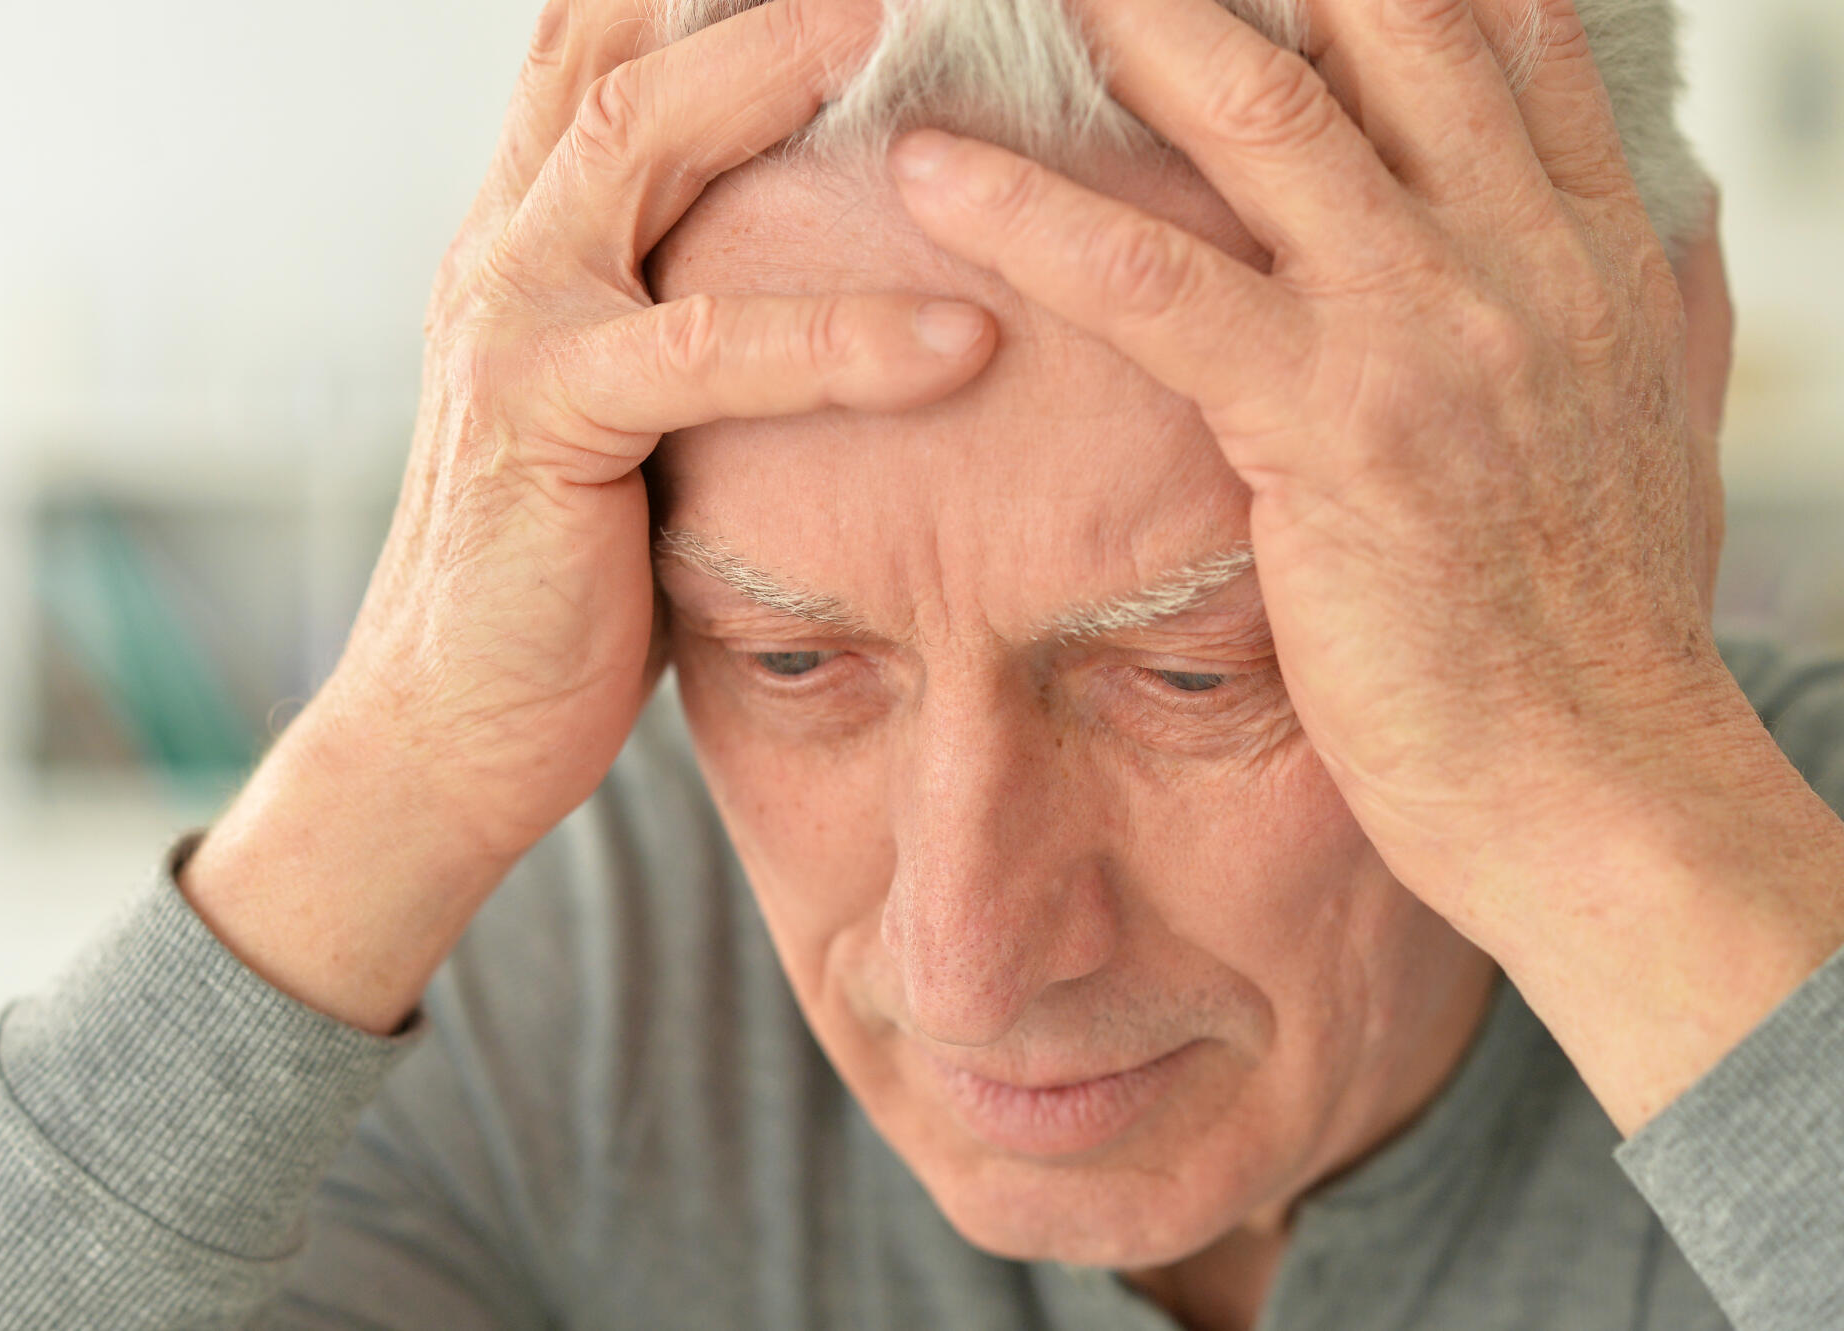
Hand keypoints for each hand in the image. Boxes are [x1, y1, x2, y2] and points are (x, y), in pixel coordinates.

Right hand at [181, 0, 995, 1032]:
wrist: (454, 723)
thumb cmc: (576, 568)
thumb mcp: (638, 404)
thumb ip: (696, 306)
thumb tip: (838, 257)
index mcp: (536, 225)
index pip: (601, 41)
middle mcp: (509, 241)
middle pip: (614, 42)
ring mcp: (511, 319)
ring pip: (636, 144)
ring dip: (777, 71)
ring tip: (914, 28)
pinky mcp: (542, 422)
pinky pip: (706, 353)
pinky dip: (840, 339)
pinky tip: (965, 340)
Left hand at [885, 0, 1727, 928]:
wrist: (1600, 784)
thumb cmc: (1590, 632)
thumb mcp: (1648, 429)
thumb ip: (1645, 303)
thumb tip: (1667, 219)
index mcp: (1589, 248)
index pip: (1500, 33)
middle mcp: (1518, 255)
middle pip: (1382, 24)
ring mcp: (1428, 331)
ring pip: (1261, 115)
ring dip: (1132, 26)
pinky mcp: (1333, 427)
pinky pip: (1158, 287)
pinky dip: (1033, 218)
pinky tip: (934, 175)